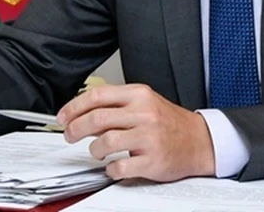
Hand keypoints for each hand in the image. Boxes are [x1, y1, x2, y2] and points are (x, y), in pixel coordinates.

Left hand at [59, 83, 214, 181]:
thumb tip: (82, 113)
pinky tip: (114, 166)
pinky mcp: (152, 160)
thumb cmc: (169, 123)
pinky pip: (120, 166)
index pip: (98, 96)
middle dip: (76, 128)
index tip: (63, 117)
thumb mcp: (145, 103)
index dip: (74, 107)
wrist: (199, 141)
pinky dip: (111, 169)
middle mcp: (144, 113)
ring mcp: (149, 137)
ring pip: (105, 142)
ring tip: (98, 151)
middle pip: (97, 118)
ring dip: (94, 150)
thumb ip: (117, 105)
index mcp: (139, 95)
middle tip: (70, 135)